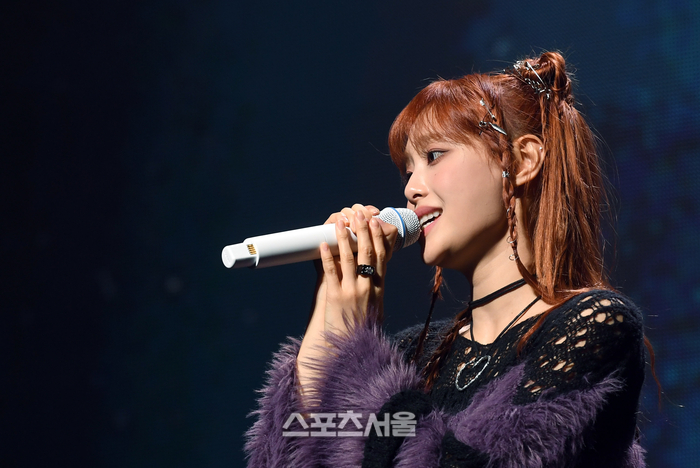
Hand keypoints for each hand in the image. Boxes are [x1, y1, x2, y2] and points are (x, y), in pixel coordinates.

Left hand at [318, 204, 397, 334]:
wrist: (350, 349)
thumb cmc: (361, 328)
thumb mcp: (375, 307)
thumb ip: (374, 290)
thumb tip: (373, 273)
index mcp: (379, 288)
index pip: (382, 256)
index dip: (379, 236)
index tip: (376, 221)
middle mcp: (368, 287)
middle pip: (367, 252)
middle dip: (363, 230)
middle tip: (359, 213)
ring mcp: (351, 292)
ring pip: (348, 258)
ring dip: (344, 237)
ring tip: (340, 221)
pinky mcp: (335, 298)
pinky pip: (330, 272)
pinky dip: (326, 257)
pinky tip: (323, 244)